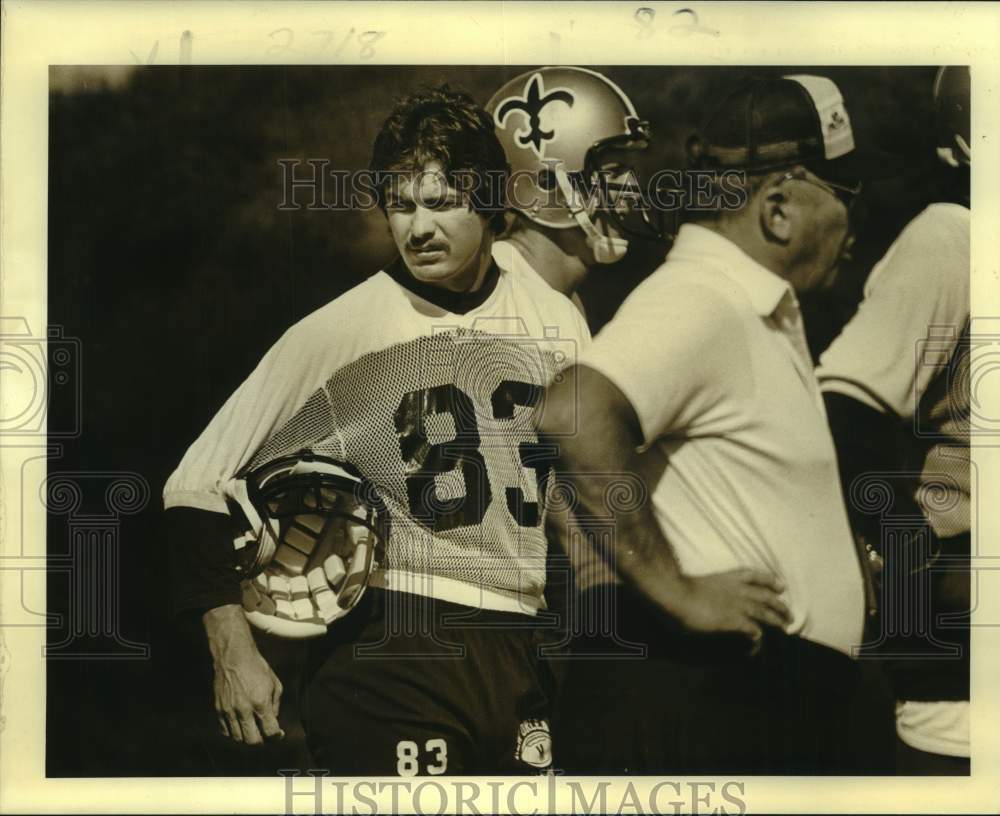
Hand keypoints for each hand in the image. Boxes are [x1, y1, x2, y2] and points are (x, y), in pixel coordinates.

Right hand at [204, 604, 284, 744]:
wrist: (234, 657)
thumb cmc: (257, 668)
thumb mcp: (275, 684)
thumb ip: (275, 705)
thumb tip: (273, 722)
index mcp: (261, 703)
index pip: (270, 732)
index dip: (277, 737)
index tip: (278, 734)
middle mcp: (244, 710)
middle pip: (253, 741)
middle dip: (262, 742)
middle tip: (265, 735)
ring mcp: (229, 711)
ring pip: (238, 739)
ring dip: (247, 738)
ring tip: (253, 730)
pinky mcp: (219, 710)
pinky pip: (226, 731)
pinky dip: (234, 733)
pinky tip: (240, 726)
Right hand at [667, 569, 791, 642]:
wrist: (676, 593)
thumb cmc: (682, 587)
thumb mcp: (703, 584)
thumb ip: (714, 590)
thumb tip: (715, 599)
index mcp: (728, 577)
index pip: (755, 575)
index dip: (770, 580)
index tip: (781, 586)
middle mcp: (736, 589)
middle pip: (765, 595)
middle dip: (780, 605)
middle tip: (790, 614)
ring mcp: (736, 604)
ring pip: (764, 612)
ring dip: (777, 620)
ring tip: (785, 627)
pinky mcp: (732, 620)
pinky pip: (752, 629)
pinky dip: (757, 635)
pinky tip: (758, 639)